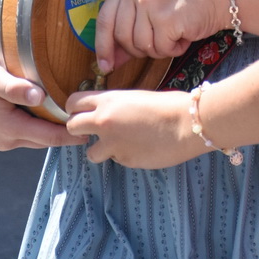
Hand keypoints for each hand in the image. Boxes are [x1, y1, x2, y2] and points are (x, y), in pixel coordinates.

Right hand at [0, 51, 82, 150]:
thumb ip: (14, 86)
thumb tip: (39, 95)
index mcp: (8, 129)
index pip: (49, 137)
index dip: (72, 134)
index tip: (92, 129)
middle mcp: (6, 140)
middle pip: (45, 140)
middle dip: (67, 134)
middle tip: (92, 123)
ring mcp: (0, 140)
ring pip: (36, 139)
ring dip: (54, 132)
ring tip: (77, 120)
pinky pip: (26, 135)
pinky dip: (40, 129)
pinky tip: (50, 116)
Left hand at [64, 88, 206, 167]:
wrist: (187, 124)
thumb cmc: (169, 104)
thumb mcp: (136, 97)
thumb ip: (117, 106)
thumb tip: (110, 114)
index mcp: (108, 101)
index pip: (73, 102)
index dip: (75, 108)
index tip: (82, 112)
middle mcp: (104, 122)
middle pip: (72, 127)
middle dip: (79, 130)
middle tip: (94, 131)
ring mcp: (112, 144)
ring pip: (90, 153)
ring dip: (101, 150)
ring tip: (120, 144)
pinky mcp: (124, 161)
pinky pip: (116, 159)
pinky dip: (124, 155)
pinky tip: (141, 148)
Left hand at [94, 0, 224, 75]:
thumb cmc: (180, 7)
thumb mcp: (147, 12)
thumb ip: (125, 33)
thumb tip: (107, 62)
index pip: (104, 20)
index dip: (103, 46)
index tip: (104, 65)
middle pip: (122, 36)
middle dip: (138, 49)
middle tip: (157, 41)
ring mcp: (150, 2)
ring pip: (140, 45)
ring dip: (158, 49)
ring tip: (172, 35)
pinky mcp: (166, 17)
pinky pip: (160, 48)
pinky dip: (172, 49)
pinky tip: (182, 36)